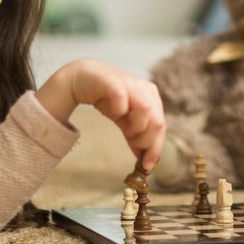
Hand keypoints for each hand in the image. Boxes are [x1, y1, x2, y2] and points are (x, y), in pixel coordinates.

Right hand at [37, 59, 165, 170]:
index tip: (147, 166)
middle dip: (146, 141)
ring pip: (146, 109)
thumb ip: (135, 137)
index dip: (155, 148)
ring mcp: (129, 83)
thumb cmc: (107, 99)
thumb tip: (145, 161)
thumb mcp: (124, 121)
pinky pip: (122, 98)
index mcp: (151, 97)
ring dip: (137, 127)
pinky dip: (121, 110)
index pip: (160, 125)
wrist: (82, 78)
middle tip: (133, 144)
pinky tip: (115, 113)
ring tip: (126, 130)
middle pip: (157, 121)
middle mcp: (144, 88)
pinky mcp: (112, 81)